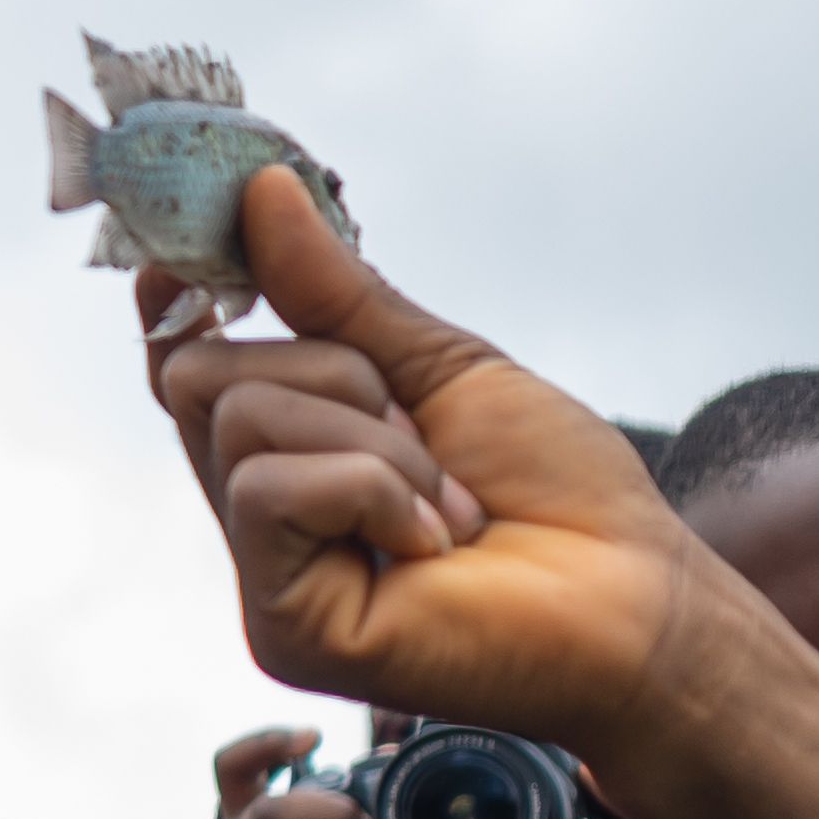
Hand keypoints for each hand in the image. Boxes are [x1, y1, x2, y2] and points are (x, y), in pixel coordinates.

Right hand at [148, 165, 719, 753]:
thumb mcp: (439, 369)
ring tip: (448, 504)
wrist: (638, 601)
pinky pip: (273, 490)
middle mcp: (263, 519)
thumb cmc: (560, 496)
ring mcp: (267, 576)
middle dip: (330, 373)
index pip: (190, 369)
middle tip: (418, 431)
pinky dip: (372, 488)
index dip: (180, 305)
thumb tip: (261, 192)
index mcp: (291, 459)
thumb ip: (338, 298)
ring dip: (374, 440)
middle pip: (205, 375)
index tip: (180, 255)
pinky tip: (435, 542)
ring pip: (244, 422)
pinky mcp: (283, 626)